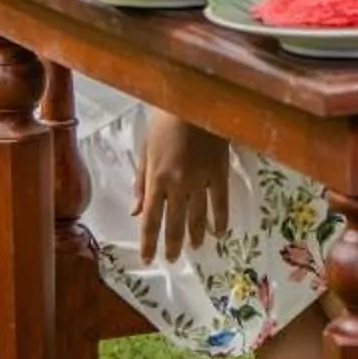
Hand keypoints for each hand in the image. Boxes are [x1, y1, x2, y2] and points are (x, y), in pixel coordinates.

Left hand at [134, 116, 230, 264]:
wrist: (193, 100)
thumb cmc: (164, 122)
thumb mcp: (146, 150)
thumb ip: (141, 183)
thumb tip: (136, 212)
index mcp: (156, 179)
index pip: (150, 219)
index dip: (149, 242)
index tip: (147, 259)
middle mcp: (177, 184)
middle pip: (174, 223)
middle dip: (172, 244)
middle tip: (171, 259)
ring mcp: (200, 180)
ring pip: (198, 217)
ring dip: (195, 235)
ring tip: (195, 247)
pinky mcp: (219, 172)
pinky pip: (221, 202)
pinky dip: (220, 220)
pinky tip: (219, 232)